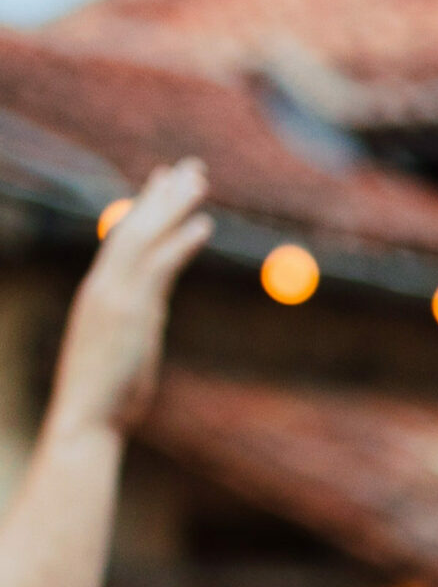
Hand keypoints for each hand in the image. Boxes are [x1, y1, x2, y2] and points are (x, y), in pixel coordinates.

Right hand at [46, 161, 210, 440]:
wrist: (86, 419)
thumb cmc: (106, 397)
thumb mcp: (121, 349)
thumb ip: (135, 322)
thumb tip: (149, 312)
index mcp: (99, 293)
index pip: (124, 237)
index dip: (145, 206)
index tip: (162, 182)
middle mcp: (104, 286)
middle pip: (136, 227)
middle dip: (163, 194)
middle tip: (188, 167)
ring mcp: (115, 297)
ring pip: (145, 237)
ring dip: (174, 206)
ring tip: (199, 180)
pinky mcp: (130, 313)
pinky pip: (158, 267)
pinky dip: (180, 243)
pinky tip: (203, 224)